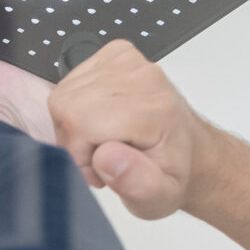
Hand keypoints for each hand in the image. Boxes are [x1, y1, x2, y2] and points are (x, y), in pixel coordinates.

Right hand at [0, 33, 220, 220]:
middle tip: (99, 160)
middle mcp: (136, 75)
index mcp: (148, 107)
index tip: (98, 169)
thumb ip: (134, 180)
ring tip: (100, 143)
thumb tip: (110, 154)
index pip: (80, 120)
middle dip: (73, 139)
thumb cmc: (170, 176)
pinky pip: (68, 78)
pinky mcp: (112, 52)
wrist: (188, 154)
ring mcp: (124, 59)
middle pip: (65, 104)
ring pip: (61, 92)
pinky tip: (96, 121)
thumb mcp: (156, 197)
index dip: (78, 153)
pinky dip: (75, 103)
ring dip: (73, 124)